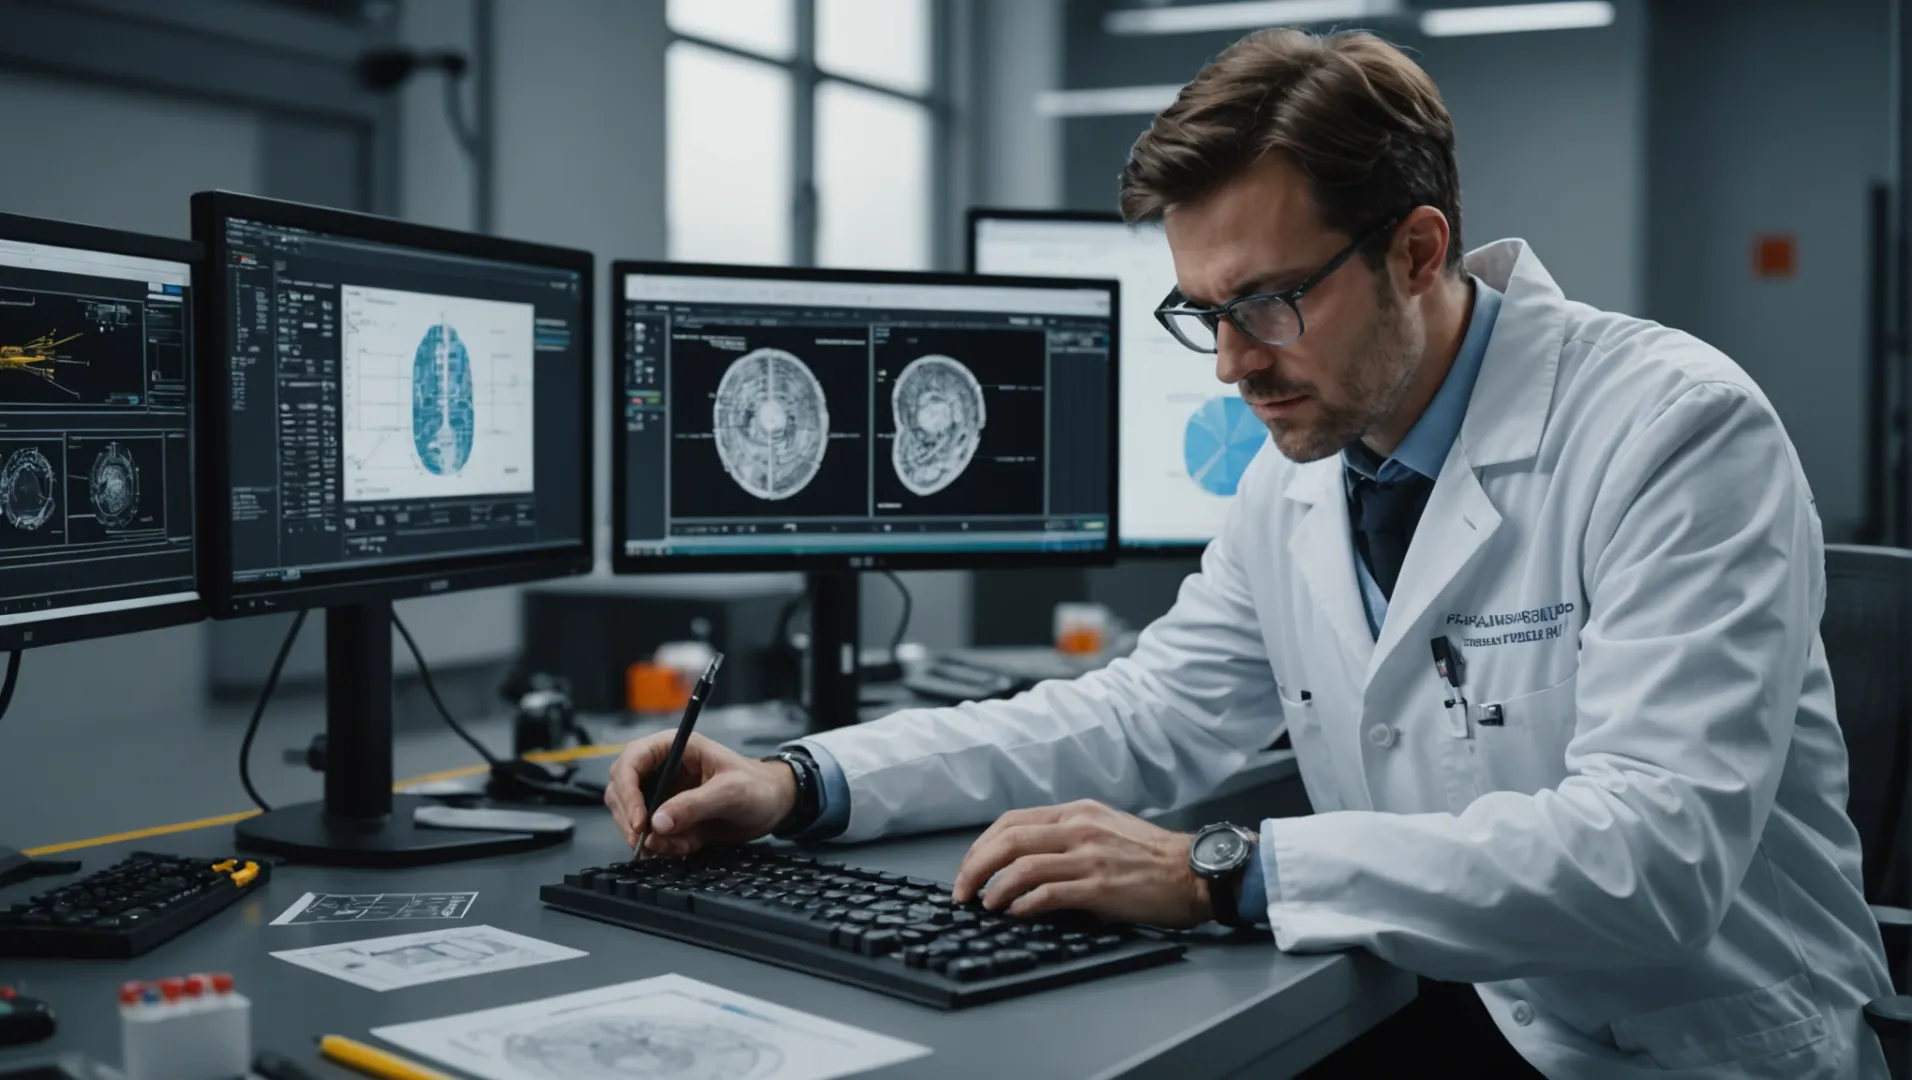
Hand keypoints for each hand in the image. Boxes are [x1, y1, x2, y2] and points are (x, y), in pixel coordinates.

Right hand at [604, 732, 796, 856]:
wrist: (772, 805)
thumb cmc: (756, 786)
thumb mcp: (730, 792)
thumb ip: (694, 805)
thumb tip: (657, 823)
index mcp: (673, 747)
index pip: (631, 760)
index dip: (627, 791)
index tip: (639, 821)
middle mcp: (661, 768)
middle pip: (620, 790)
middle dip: (631, 819)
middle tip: (649, 842)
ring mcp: (661, 793)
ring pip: (629, 816)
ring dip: (648, 837)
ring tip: (680, 845)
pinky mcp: (667, 817)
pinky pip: (648, 834)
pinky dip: (660, 846)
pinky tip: (685, 847)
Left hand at [951, 799, 1211, 928]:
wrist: (1195, 871)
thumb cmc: (1154, 856)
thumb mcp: (1106, 830)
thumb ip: (1069, 838)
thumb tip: (1028, 865)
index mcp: (1077, 812)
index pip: (1013, 821)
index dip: (982, 845)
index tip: (969, 867)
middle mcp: (1079, 828)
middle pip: (1009, 840)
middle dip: (976, 866)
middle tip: (961, 890)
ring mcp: (1089, 856)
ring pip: (1023, 865)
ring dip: (995, 888)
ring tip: (984, 905)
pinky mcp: (1100, 886)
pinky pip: (1049, 893)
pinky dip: (1024, 904)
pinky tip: (1014, 913)